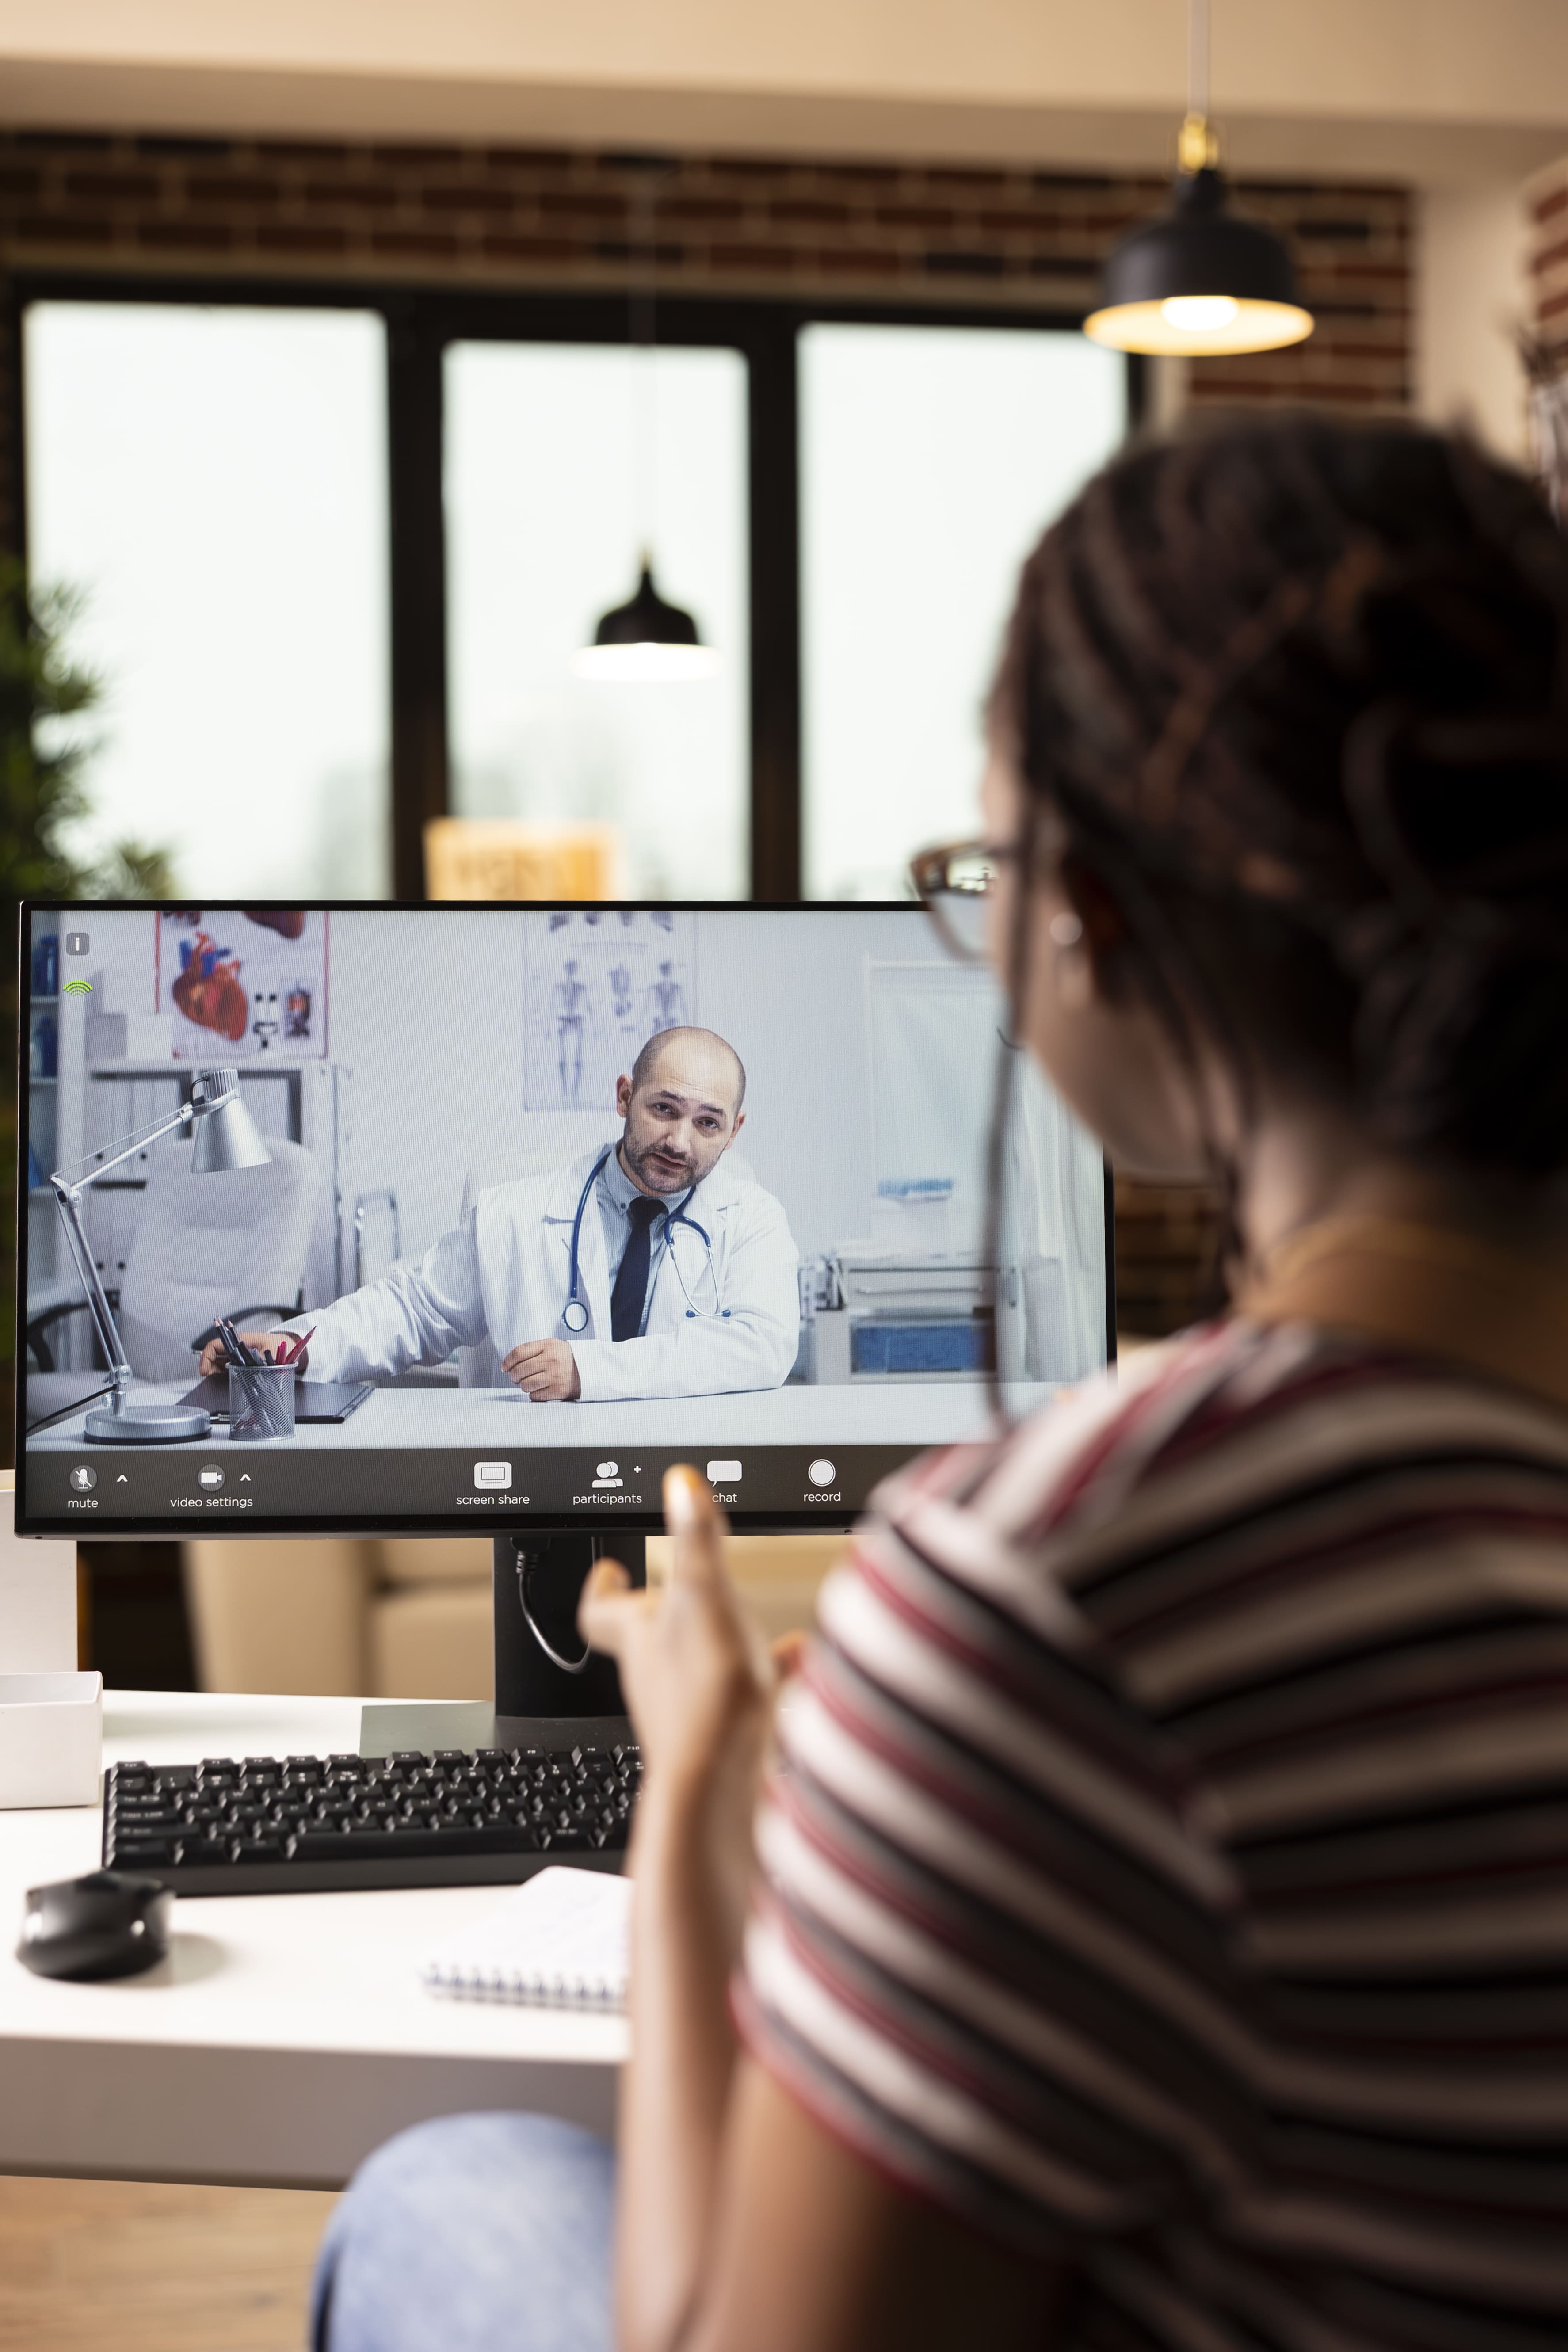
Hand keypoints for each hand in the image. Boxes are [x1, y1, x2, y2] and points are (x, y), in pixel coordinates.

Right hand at [197, 1330, 296, 1376]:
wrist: (291, 1346)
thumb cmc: (282, 1345)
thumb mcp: (271, 1354)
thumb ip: (260, 1363)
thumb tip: (250, 1372)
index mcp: (240, 1340)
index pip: (214, 1345)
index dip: (205, 1357)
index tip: (204, 1371)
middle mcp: (237, 1347)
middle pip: (214, 1355)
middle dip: (208, 1366)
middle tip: (208, 1378)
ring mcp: (239, 1355)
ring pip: (219, 1362)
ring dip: (214, 1371)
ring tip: (215, 1381)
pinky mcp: (243, 1363)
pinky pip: (228, 1368)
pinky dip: (223, 1374)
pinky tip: (225, 1381)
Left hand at [502, 1338, 581, 1399]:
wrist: (587, 1370)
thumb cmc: (566, 1358)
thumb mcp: (551, 1346)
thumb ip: (532, 1350)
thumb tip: (509, 1364)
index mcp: (548, 1346)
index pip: (518, 1352)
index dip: (507, 1361)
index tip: (505, 1367)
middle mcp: (551, 1360)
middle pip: (519, 1370)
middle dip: (514, 1376)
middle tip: (516, 1377)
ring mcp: (555, 1376)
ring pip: (525, 1385)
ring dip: (524, 1385)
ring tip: (530, 1382)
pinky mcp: (558, 1391)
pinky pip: (534, 1396)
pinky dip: (534, 1394)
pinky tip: (540, 1389)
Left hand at [580, 1466, 774, 1822]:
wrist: (725, 1793)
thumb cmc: (702, 1700)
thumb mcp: (704, 1599)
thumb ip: (696, 1540)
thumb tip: (681, 1484)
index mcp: (641, 1639)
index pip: (603, 1611)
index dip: (602, 1588)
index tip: (607, 1567)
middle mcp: (657, 1676)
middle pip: (651, 1638)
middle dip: (670, 1611)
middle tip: (683, 1586)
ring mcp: (690, 1710)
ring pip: (701, 1665)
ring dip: (725, 1641)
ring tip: (757, 1620)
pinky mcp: (727, 1738)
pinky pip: (748, 1695)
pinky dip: (770, 1676)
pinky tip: (801, 1664)